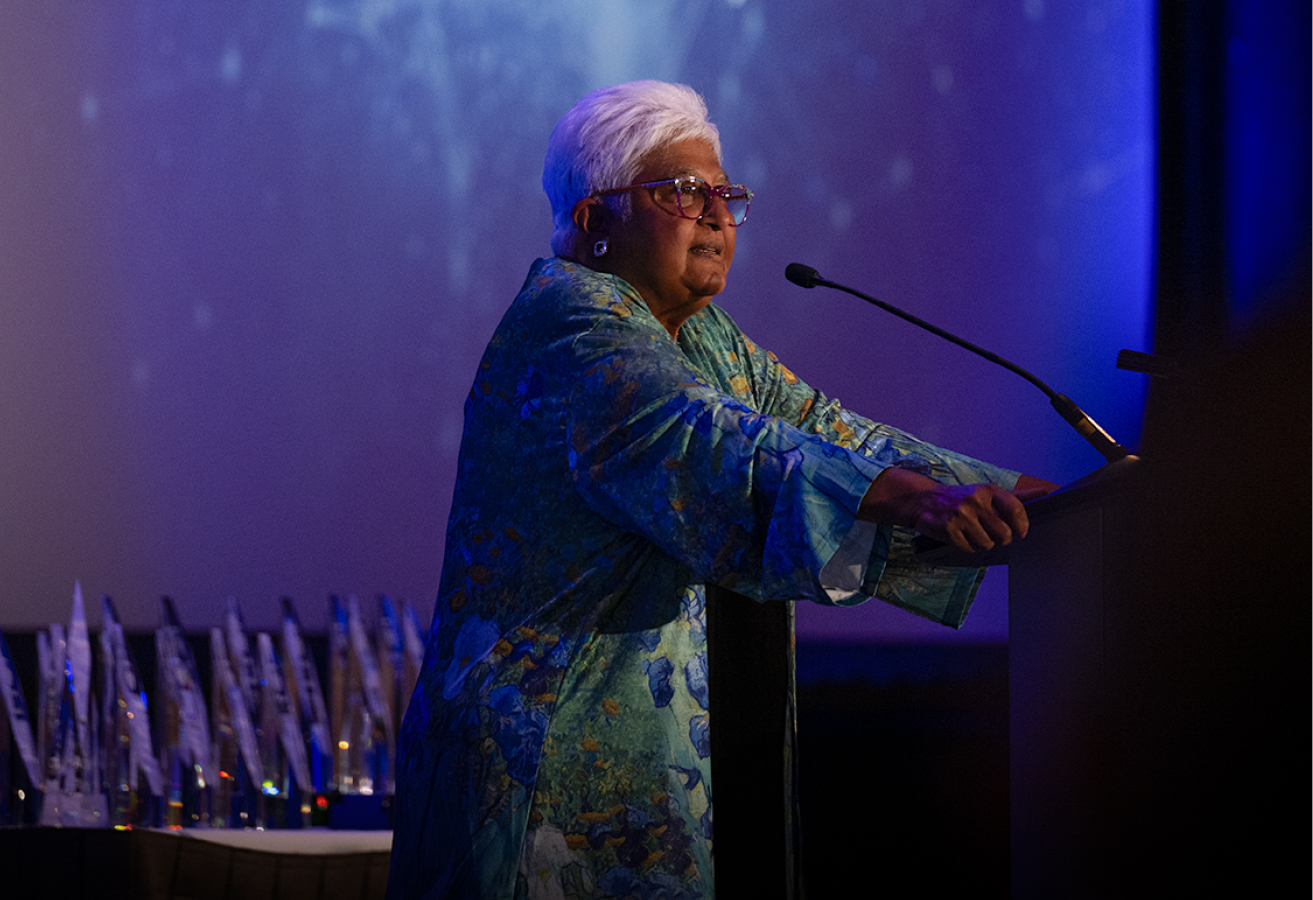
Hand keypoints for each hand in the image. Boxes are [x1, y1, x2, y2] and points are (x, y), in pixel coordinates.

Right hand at [859, 468, 1050, 552]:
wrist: (924, 500)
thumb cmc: (962, 498)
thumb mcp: (988, 492)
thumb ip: (1017, 496)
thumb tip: (1046, 492)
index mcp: (989, 491)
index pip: (1016, 510)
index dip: (1022, 526)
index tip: (1020, 532)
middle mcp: (976, 501)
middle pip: (1004, 534)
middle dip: (1001, 539)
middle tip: (991, 533)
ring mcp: (961, 516)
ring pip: (987, 544)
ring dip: (983, 544)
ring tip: (973, 533)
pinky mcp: (949, 529)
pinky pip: (969, 548)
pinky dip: (967, 546)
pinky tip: (961, 536)